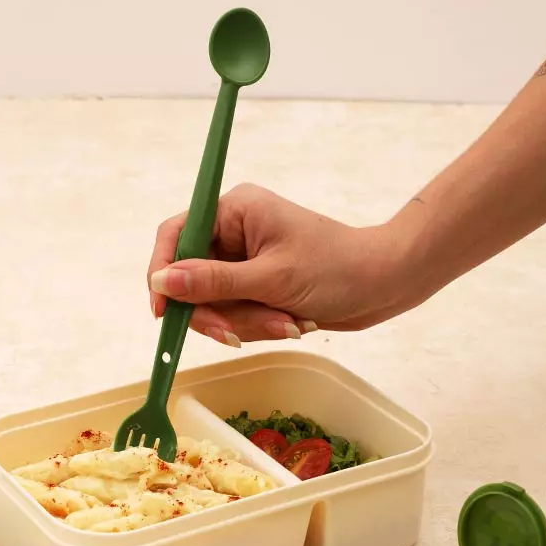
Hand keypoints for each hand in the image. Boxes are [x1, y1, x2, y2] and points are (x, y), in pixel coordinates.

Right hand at [146, 183, 429, 345]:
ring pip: (214, 303)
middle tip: (236, 334)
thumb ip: (212, 282)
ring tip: (286, 322)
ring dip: (245, 322)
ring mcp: (244, 261)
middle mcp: (233, 232)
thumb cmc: (337, 268)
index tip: (163, 310)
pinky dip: (258, 324)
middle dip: (217, 311)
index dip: (163, 273)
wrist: (385, 284)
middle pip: (191, 279)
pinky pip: (235, 313)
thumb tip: (161, 281)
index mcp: (234, 211)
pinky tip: (290, 322)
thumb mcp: (271, 278)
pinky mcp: (255, 285)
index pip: (175, 235)